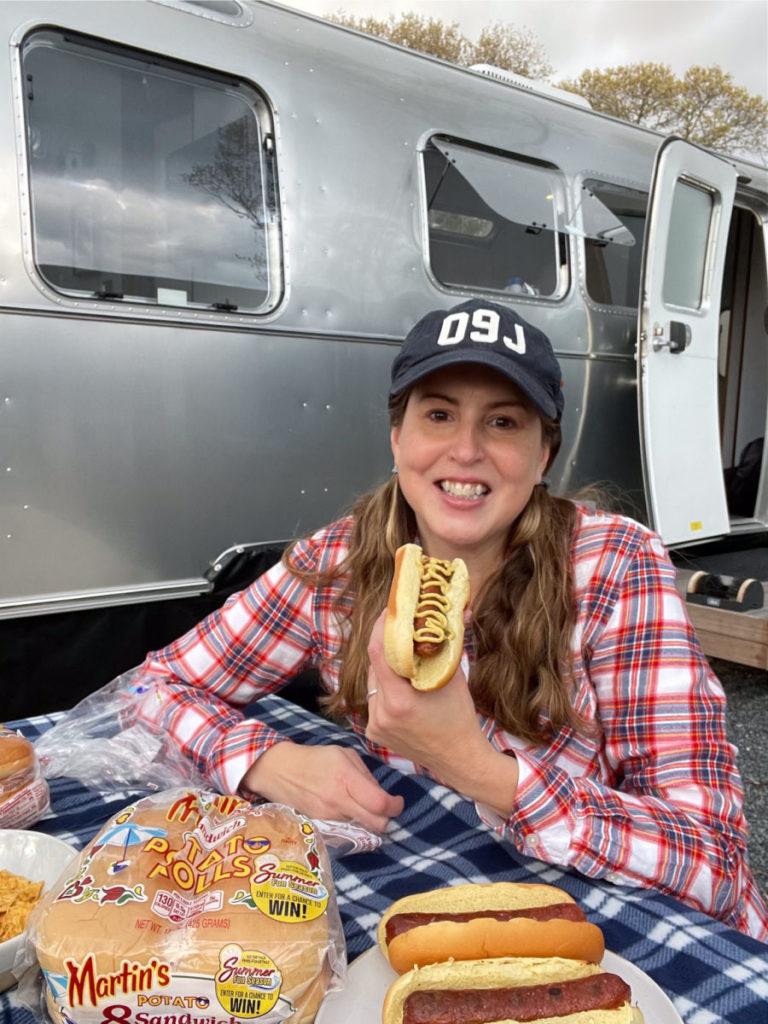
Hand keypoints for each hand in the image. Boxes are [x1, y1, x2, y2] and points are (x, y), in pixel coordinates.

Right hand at [241, 740, 403, 832]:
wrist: (279, 771)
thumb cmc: (315, 759)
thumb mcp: (343, 754)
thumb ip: (365, 775)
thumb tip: (381, 795)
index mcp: (346, 778)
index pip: (379, 804)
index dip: (395, 806)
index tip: (397, 802)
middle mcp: (337, 801)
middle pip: (375, 825)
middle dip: (386, 820)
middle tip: (384, 810)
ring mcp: (327, 817)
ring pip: (362, 830)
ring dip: (368, 822)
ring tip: (362, 808)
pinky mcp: (319, 827)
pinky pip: (345, 832)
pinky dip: (352, 826)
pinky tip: (348, 814)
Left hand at [365, 611, 518, 814]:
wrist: (458, 759)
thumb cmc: (459, 717)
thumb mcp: (454, 678)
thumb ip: (447, 646)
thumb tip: (457, 612)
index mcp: (399, 700)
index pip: (377, 652)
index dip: (381, 628)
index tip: (390, 612)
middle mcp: (381, 712)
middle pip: (374, 665)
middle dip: (385, 645)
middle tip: (398, 629)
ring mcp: (375, 724)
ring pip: (373, 682)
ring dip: (384, 667)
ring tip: (401, 656)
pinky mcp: (373, 731)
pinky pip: (374, 699)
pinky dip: (385, 688)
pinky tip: (401, 685)